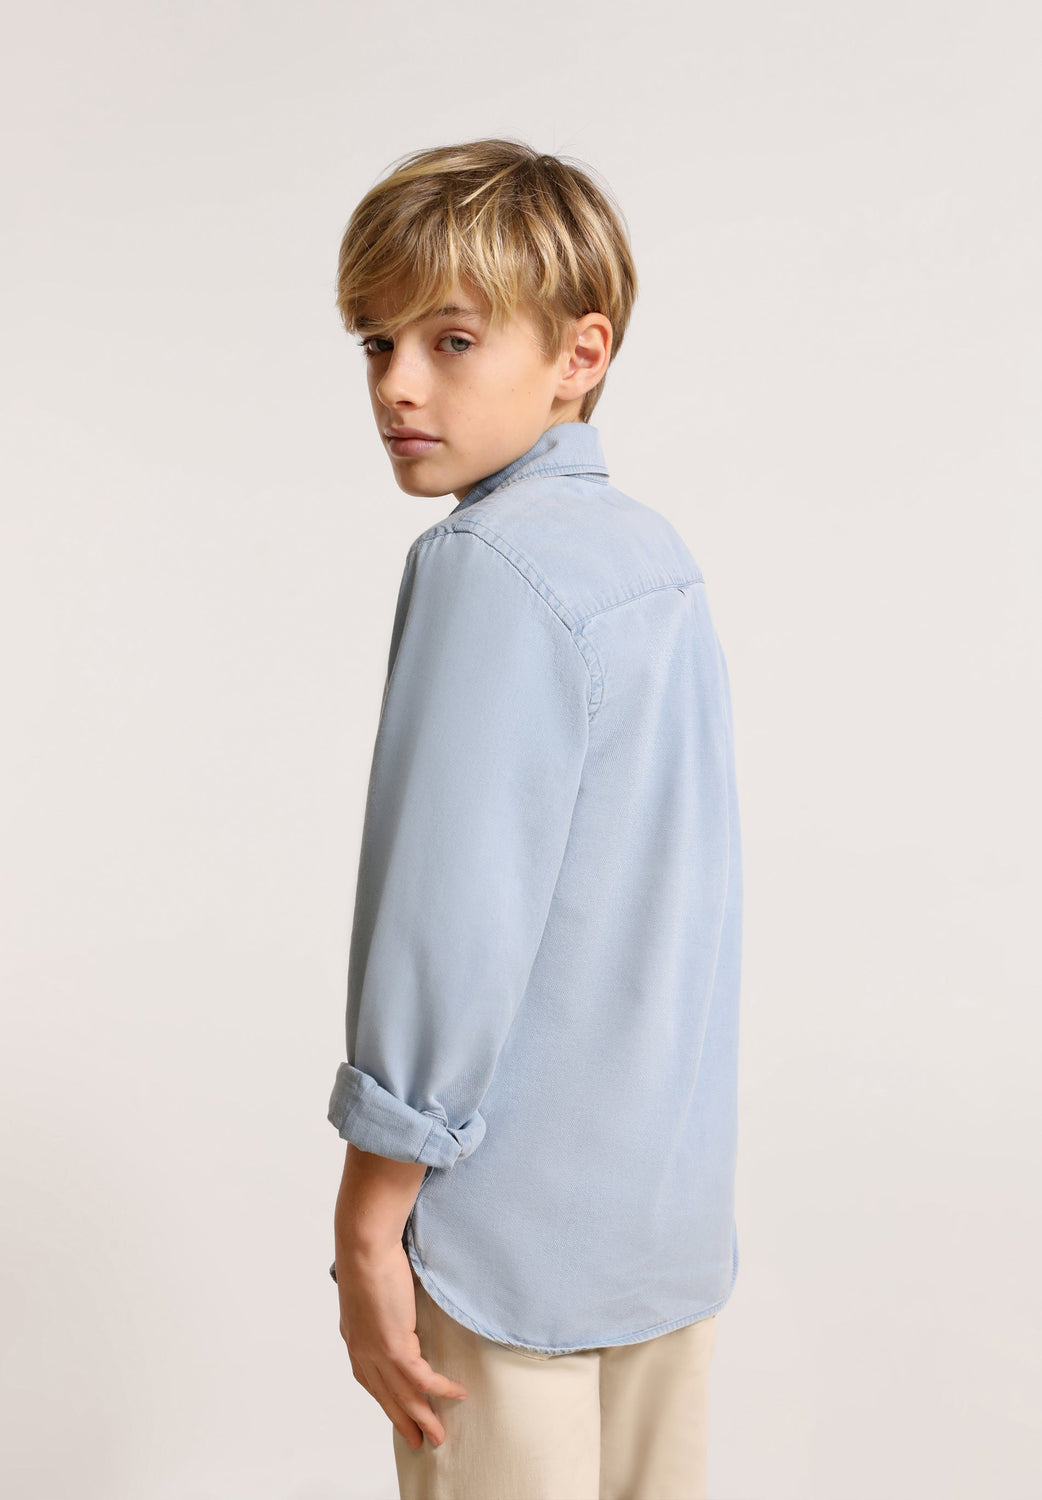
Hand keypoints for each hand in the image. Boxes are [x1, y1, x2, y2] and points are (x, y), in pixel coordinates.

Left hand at [336, 1237, 468, 1448]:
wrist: (365, 1248)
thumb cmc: (368, 1255)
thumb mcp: (369, 1288)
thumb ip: (380, 1305)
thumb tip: (397, 1304)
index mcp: (353, 1338)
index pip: (369, 1380)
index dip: (386, 1399)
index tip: (398, 1412)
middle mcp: (361, 1352)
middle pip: (386, 1396)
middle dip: (403, 1421)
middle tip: (419, 1441)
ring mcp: (376, 1352)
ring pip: (404, 1395)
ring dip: (424, 1418)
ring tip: (438, 1436)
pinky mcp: (394, 1347)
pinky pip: (421, 1378)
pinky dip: (440, 1389)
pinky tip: (457, 1395)